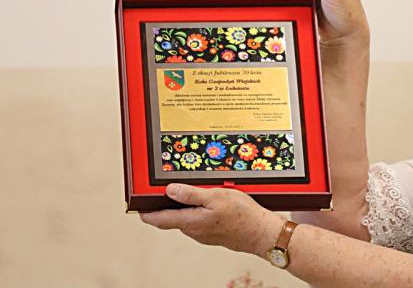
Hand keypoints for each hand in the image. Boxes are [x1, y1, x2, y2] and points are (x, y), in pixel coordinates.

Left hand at [140, 183, 282, 256]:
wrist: (261, 233)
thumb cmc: (243, 215)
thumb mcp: (216, 196)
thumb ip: (191, 194)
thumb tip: (170, 190)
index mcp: (190, 222)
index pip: (160, 219)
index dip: (147, 213)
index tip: (138, 207)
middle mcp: (194, 231)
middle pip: (173, 218)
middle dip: (168, 206)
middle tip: (164, 192)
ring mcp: (204, 234)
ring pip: (187, 219)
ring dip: (186, 208)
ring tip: (193, 192)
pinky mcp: (213, 234)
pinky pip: (199, 222)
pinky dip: (198, 212)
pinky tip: (210, 203)